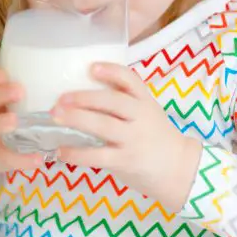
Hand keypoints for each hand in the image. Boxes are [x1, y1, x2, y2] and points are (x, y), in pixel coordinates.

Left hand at [51, 62, 202, 210]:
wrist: (180, 169)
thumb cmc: (156, 138)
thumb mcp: (148, 113)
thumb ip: (126, 103)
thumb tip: (84, 94)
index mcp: (145, 102)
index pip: (130, 80)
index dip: (111, 71)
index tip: (91, 67)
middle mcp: (140, 117)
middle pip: (112, 101)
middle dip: (84, 98)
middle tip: (61, 98)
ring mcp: (133, 139)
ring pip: (102, 126)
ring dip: (76, 119)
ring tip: (56, 116)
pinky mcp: (126, 160)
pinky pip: (97, 156)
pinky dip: (76, 154)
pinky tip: (61, 151)